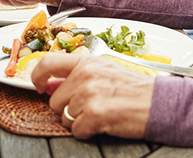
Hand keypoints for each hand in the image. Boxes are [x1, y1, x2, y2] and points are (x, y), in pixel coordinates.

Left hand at [32, 52, 153, 138]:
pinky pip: (76, 130)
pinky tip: (102, 123)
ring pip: (64, 116)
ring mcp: (88, 95)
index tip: (38, 86)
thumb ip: (76, 75)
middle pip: (55, 100)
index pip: (48, 63)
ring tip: (99, 113)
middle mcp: (85, 75)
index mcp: (87, 62)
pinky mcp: (93, 115)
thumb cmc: (133, 87)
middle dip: (68, 107)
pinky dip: (87, 131)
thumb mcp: (104, 71)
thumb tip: (49, 84)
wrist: (156, 102)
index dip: (37, 76)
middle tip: (89, 106)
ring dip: (78, 120)